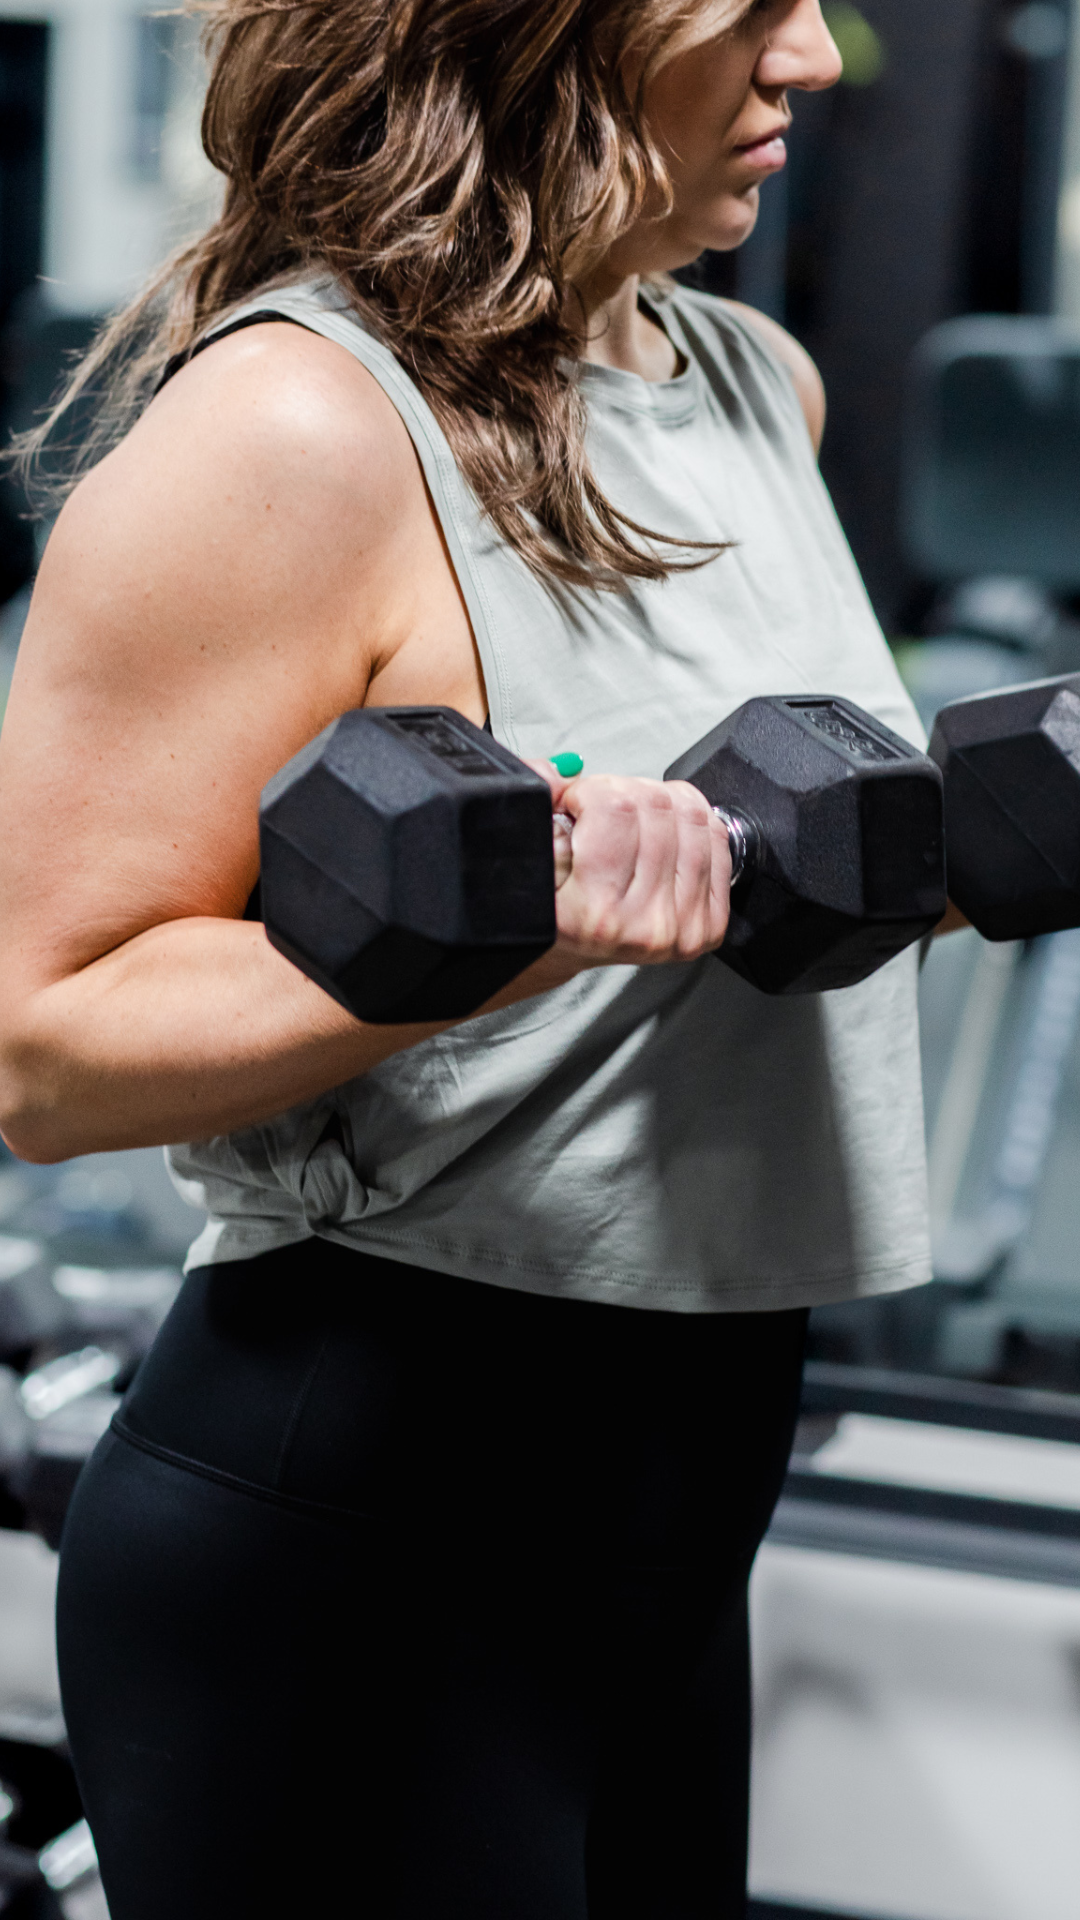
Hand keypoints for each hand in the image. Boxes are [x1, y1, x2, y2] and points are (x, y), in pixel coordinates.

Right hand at [526, 760, 731, 967]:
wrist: (574, 949)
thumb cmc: (553, 908)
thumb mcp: (528, 859)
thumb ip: (532, 807)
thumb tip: (554, 774)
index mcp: (592, 914)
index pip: (613, 809)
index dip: (590, 791)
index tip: (577, 803)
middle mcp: (642, 926)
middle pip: (654, 805)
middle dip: (621, 791)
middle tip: (602, 809)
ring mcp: (681, 926)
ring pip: (691, 815)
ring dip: (657, 800)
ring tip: (629, 817)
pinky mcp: (707, 925)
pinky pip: (716, 840)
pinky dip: (690, 819)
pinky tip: (663, 827)